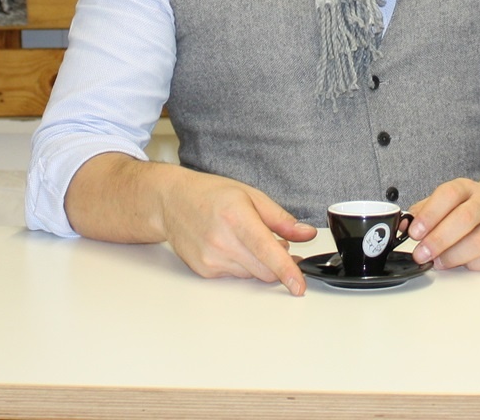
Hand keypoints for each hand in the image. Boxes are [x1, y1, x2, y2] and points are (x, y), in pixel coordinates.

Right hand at [157, 167, 316, 294]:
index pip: (267, 251)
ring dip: (259, 263)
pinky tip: (231, 245)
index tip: (299, 286)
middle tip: (279, 244)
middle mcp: (222, 242)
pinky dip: (242, 265)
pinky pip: (235, 276)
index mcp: (237, 218)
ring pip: (251, 275)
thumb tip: (306, 234)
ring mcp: (211, 260)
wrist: (173, 202)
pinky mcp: (204, 271)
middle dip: (278, 263)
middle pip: (264, 270)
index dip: (287, 271)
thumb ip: (281, 219)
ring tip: (247, 238)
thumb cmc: (211, 194)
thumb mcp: (251, 195)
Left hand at [407, 177, 479, 271]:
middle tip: (421, 254)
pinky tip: (462, 263)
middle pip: (464, 219)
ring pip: (479, 242)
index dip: (429, 214)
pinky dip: (473, 265)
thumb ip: (422, 212)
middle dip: (439, 240)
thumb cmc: (466, 208)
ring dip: (453, 256)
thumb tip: (402, 225)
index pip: (448, 195)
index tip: (414, 232)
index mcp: (466, 188)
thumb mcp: (444, 201)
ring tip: (438, 262)